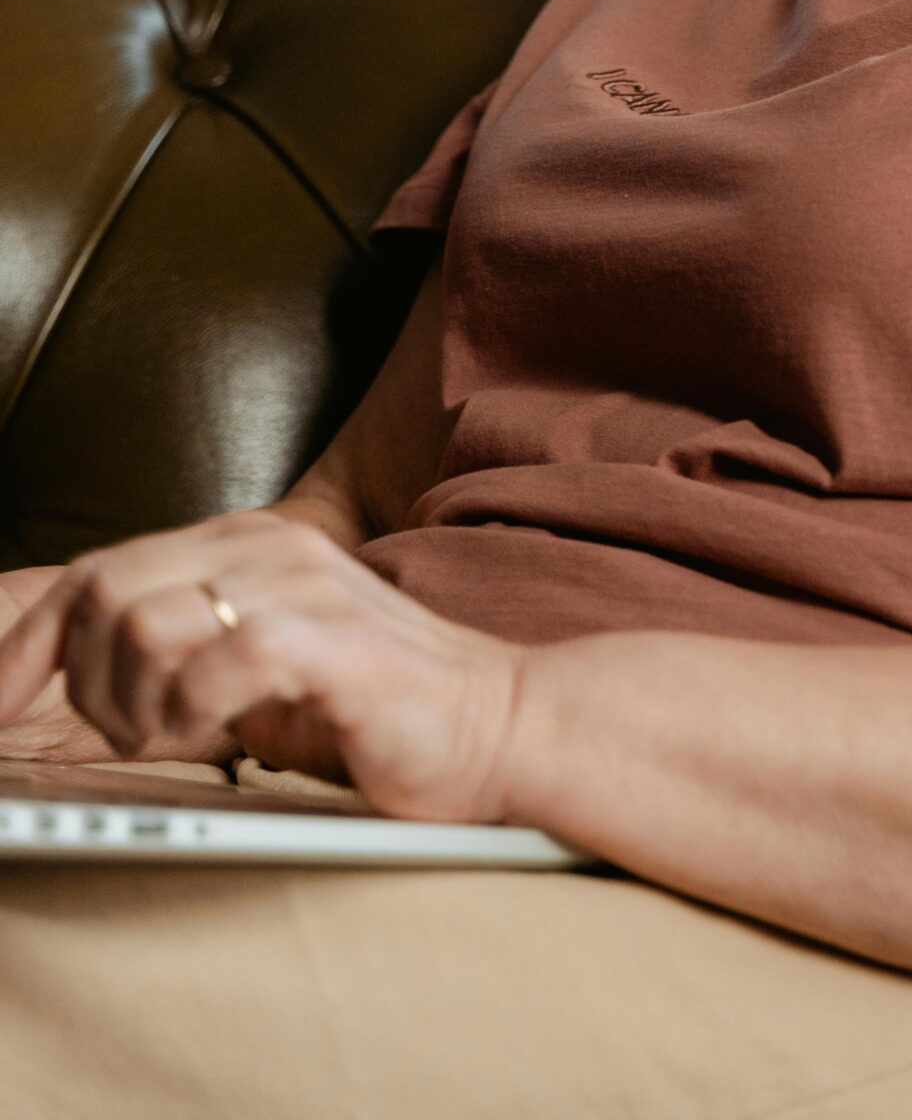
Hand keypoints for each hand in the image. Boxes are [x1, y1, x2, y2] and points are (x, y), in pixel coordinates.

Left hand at [0, 513, 526, 821]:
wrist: (494, 723)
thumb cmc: (373, 707)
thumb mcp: (255, 667)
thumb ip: (182, 651)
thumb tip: (76, 679)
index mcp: (243, 544)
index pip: (96, 573)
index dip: (28, 645)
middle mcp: (265, 547)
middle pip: (103, 590)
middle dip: (78, 681)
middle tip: (120, 734)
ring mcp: (298, 585)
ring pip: (142, 621)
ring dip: (130, 700)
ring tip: (170, 737)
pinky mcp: (328, 637)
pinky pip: (214, 658)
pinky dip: (189, 710)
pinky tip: (218, 735)